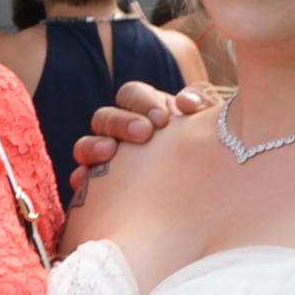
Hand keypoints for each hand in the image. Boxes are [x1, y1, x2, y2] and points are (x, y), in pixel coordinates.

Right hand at [65, 83, 208, 183]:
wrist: (213, 199)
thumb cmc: (214, 156)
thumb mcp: (214, 127)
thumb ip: (204, 103)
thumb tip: (185, 103)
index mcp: (148, 112)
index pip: (131, 94)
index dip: (142, 102)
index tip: (162, 119)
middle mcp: (123, 134)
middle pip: (105, 116)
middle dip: (121, 122)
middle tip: (143, 134)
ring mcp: (109, 162)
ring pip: (87, 145)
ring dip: (93, 146)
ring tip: (109, 152)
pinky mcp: (101, 192)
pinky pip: (81, 182)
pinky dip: (80, 179)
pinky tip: (84, 182)